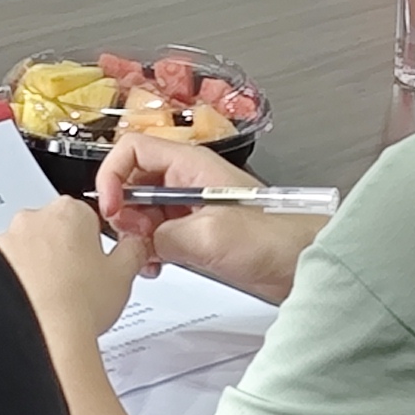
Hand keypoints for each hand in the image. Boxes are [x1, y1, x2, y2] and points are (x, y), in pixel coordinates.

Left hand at [0, 197, 140, 354]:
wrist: (45, 337)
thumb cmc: (79, 305)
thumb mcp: (124, 275)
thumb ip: (133, 249)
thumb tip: (135, 243)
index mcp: (70, 211)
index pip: (87, 216)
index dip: (94, 244)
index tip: (95, 263)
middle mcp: (34, 218)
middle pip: (53, 229)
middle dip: (63, 251)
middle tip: (76, 284)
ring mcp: (7, 240)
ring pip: (26, 248)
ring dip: (36, 266)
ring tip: (52, 298)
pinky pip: (2, 267)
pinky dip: (13, 281)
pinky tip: (30, 302)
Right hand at [95, 130, 311, 304]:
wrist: (303, 261)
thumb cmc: (274, 238)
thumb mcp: (210, 236)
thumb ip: (165, 236)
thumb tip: (141, 242)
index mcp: (190, 164)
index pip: (133, 148)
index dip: (113, 175)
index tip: (111, 207)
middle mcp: (188, 180)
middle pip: (133, 180)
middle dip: (122, 210)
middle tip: (130, 237)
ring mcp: (191, 206)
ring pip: (143, 210)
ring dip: (134, 233)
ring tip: (143, 256)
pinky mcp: (197, 232)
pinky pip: (158, 234)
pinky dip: (149, 249)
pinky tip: (156, 266)